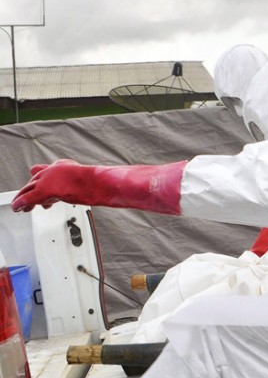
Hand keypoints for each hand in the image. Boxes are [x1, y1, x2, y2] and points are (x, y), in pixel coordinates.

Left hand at [12, 159, 185, 214]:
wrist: (121, 184)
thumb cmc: (127, 186)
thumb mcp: (123, 187)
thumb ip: (124, 186)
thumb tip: (139, 188)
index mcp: (83, 171)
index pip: (61, 171)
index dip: (50, 176)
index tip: (44, 181)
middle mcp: (68, 170)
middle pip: (44, 176)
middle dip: (34, 187)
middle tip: (26, 198)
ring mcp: (58, 177)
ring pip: (35, 186)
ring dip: (26, 195)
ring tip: (20, 205)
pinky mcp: (51, 187)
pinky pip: (32, 195)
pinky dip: (24, 201)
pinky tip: (19, 207)